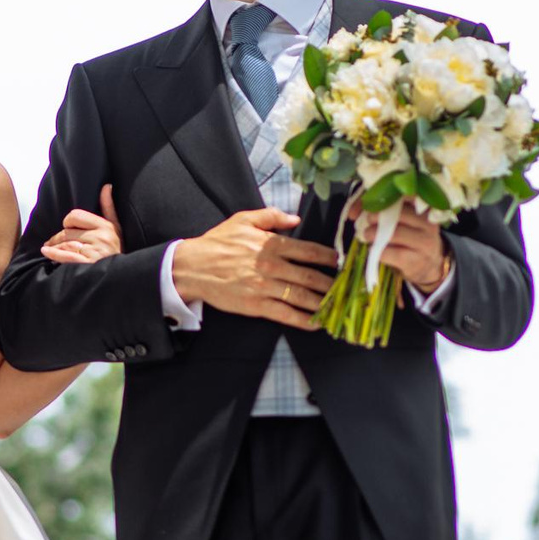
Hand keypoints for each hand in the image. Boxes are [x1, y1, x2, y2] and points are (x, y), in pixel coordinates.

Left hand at [41, 185, 122, 263]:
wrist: (123, 274)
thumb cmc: (117, 250)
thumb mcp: (116, 227)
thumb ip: (108, 207)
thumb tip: (106, 186)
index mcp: (105, 226)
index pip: (76, 215)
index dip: (68, 221)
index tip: (67, 228)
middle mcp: (101, 238)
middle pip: (68, 232)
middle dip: (57, 238)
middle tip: (51, 241)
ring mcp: (95, 252)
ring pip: (66, 244)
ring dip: (54, 247)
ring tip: (49, 248)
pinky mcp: (88, 265)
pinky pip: (66, 256)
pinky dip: (54, 254)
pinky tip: (46, 252)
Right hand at [170, 207, 337, 328]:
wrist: (193, 267)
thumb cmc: (217, 243)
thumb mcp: (243, 220)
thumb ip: (271, 216)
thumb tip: (295, 219)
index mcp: (270, 244)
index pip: (308, 250)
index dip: (327, 257)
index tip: (338, 261)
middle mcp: (271, 266)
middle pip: (309, 276)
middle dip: (330, 283)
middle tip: (345, 287)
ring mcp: (265, 287)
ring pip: (301, 296)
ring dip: (322, 302)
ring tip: (337, 306)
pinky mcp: (256, 305)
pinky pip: (286, 314)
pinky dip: (304, 320)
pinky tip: (317, 323)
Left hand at [347, 198, 454, 294]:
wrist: (431, 265)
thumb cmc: (413, 238)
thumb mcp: (410, 222)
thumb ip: (391, 211)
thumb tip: (356, 210)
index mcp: (425, 211)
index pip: (407, 197)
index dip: (386, 197)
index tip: (372, 202)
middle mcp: (428, 225)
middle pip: (399, 215)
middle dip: (378, 216)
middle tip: (368, 220)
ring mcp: (424, 244)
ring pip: (394, 234)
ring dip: (374, 234)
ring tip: (366, 235)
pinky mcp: (415, 261)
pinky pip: (392, 253)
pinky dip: (378, 251)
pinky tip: (373, 249)